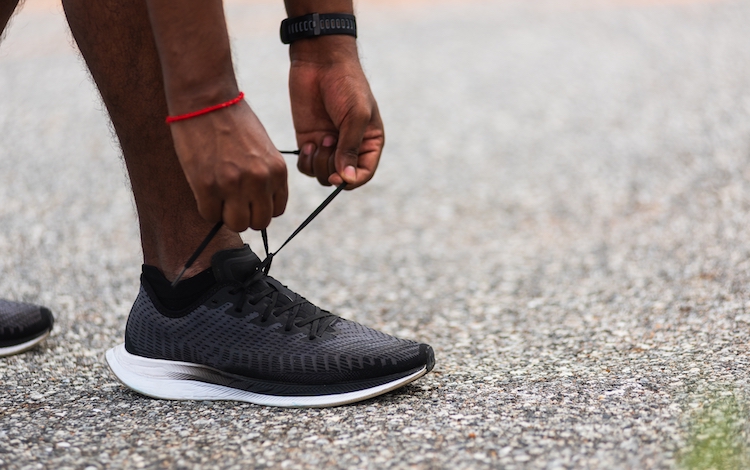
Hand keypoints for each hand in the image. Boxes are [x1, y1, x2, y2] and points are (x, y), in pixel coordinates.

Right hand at [169, 101, 287, 231]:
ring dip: (225, 215)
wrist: (206, 98)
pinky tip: (203, 189)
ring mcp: (233, 184)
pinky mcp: (207, 185)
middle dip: (245, 215)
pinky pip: (209, 216)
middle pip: (259, 223)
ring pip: (236, 224)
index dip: (260, 207)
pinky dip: (206, 207)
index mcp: (277, 170)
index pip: (277, 210)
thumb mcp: (263, 147)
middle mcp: (260, 180)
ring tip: (217, 196)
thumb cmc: (234, 119)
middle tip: (231, 200)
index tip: (248, 198)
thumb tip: (258, 201)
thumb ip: (266, 174)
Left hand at [289, 36, 384, 187]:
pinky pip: (306, 166)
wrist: (321, 62)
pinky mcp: (309, 141)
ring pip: (322, 174)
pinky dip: (305, 161)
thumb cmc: (347, 86)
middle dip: (331, 166)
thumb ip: (350, 149)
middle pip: (340, 177)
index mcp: (369, 143)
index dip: (351, 179)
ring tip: (319, 140)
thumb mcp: (356, 116)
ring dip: (318, 163)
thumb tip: (347, 180)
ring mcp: (328, 145)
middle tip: (328, 141)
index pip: (364, 174)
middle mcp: (349, 148)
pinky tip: (308, 144)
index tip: (337, 175)